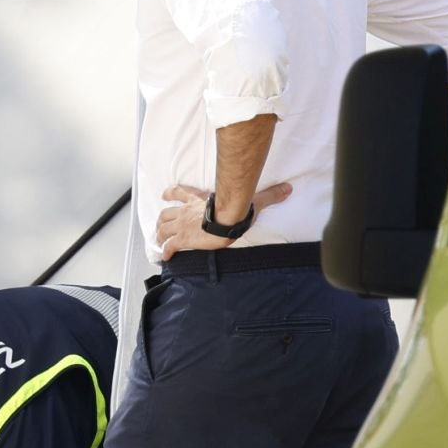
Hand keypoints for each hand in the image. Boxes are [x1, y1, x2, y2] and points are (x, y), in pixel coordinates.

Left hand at [156, 180, 291, 259]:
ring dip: (159, 234)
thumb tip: (288, 188)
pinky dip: (165, 253)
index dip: (170, 193)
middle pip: (166, 213)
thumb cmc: (236, 211)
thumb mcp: (251, 200)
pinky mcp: (183, 240)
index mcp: (198, 200)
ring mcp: (182, 226)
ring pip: (162, 228)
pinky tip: (165, 259)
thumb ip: (269, 195)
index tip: (165, 195)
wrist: (225, 222)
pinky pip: (169, 247)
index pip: (179, 192)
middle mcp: (186, 212)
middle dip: (161, 219)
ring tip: (159, 239)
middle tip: (160, 225)